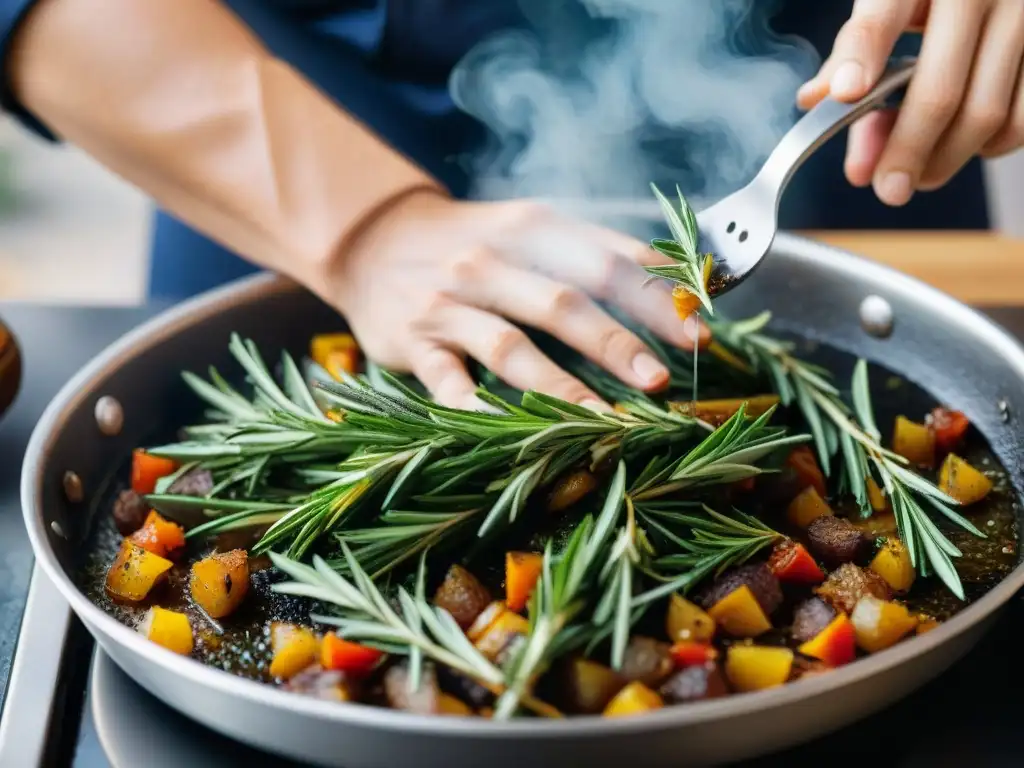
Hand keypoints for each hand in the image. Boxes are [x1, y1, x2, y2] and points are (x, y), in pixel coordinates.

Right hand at [325, 191, 708, 409]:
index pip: (604, 261)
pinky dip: (474, 407)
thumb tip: (677, 284)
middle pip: (563, 303)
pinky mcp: (414, 342)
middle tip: (661, 380)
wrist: (373, 239)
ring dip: (562, 386)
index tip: (697, 333)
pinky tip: (507, 432)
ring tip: (606, 422)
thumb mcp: (529, 227)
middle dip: (616, 343)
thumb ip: (591, 252)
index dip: (654, 298)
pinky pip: (447, 380)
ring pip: (511, 347)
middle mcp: (490, 262)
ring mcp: (449, 304)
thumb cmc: (472, 241)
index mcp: (531, 228)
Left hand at [797, 0, 1023, 205]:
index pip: (885, 16)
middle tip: (887, 188)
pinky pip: (1020, 118)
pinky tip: (960, 146)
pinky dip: (988, 146)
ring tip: (915, 175)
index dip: (864, 55)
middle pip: (941, 90)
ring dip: (944, 159)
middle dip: (907, 150)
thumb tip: (815, 101)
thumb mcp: (888, 4)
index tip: (847, 93)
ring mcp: (1022, 19)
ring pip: (985, 113)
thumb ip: (853, 52)